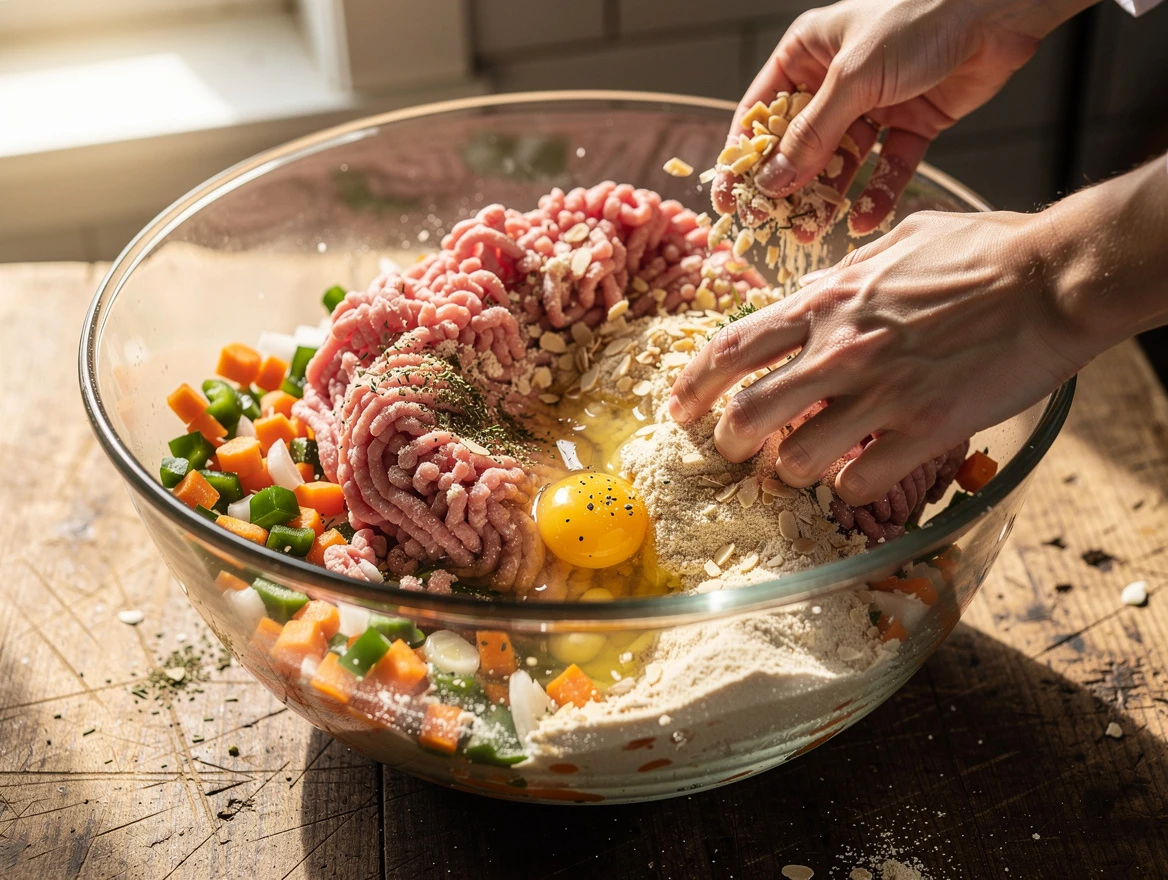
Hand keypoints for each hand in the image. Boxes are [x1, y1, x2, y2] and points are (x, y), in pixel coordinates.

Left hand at [667, 209, 1085, 504]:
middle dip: (727, 441)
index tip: (676, 408)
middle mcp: (840, 349)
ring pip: (794, 460)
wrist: (1052, 277)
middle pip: (747, 414)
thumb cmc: (981, 251)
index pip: (730, 348)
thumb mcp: (894, 243)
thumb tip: (809, 293)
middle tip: (732, 450)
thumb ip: (841, 276)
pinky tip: (857, 475)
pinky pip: (857, 482)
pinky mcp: (924, 430)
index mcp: (827, 301)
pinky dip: (847, 487)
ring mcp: (880, 393)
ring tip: (797, 467)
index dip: (691, 384)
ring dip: (786, 471)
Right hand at [714, 0, 1088, 234]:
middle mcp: (835, 80)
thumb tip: (772, 181)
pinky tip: (864, 219)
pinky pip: (886, 166)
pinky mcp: (911, 122)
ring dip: (827, 196)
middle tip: (772, 224)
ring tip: (812, 229)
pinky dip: (877, 193)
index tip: (731, 200)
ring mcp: (873, 103)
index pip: (761, 114)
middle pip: (799, 144)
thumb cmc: (917, 20)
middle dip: (787, 186)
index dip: (744, 159)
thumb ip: (812, 135)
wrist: (996, 11)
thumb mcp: (852, 79)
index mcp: (806, 54)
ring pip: (841, 161)